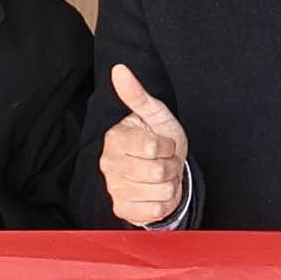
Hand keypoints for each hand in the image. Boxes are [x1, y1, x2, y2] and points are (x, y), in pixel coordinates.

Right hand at [98, 63, 190, 226]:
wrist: (159, 170)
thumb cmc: (158, 138)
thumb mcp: (154, 114)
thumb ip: (137, 94)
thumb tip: (119, 69)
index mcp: (115, 139)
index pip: (153, 147)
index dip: (168, 146)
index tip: (164, 144)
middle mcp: (109, 165)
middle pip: (158, 172)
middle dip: (171, 166)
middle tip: (165, 161)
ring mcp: (114, 189)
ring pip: (161, 192)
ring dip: (170, 185)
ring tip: (163, 176)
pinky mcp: (122, 209)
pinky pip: (156, 210)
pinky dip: (166, 202)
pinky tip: (158, 191)